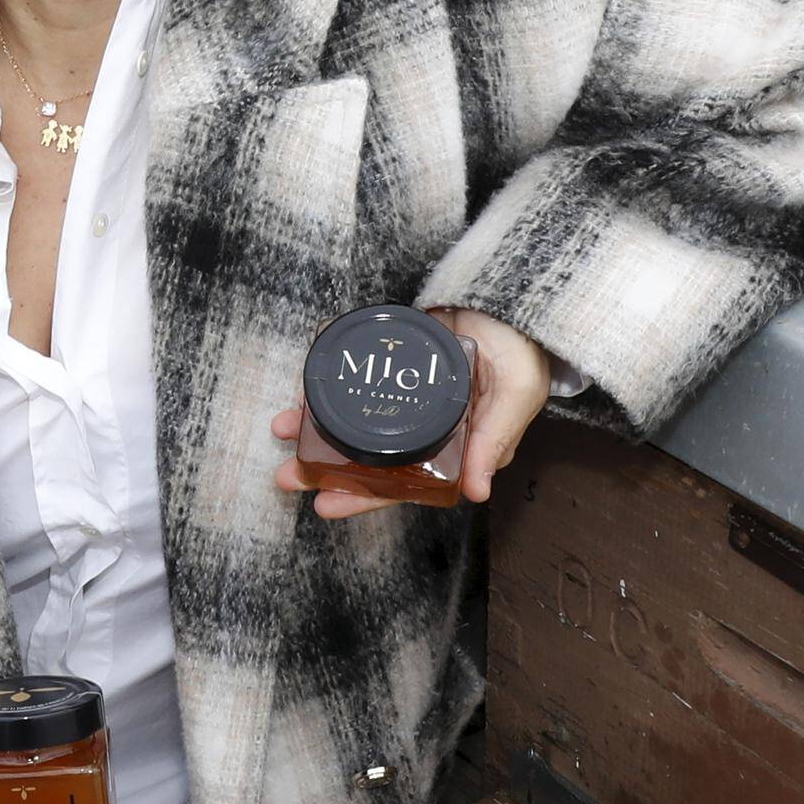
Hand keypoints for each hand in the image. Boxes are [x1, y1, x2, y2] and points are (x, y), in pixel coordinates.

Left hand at [272, 306, 554, 521]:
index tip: (327, 505)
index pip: (403, 486)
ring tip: (280, 429)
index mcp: (453, 451)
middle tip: (285, 477)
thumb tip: (476, 493)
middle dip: (325, 470)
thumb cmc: (522, 353)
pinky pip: (354, 385)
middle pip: (368, 462)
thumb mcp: (515, 396)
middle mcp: (423, 432)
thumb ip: (494, 441)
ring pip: (353, 423)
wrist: (512, 298)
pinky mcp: (391, 369)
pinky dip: (328, 390)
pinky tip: (301, 394)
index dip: (366, 497)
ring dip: (317, 429)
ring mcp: (404, 400)